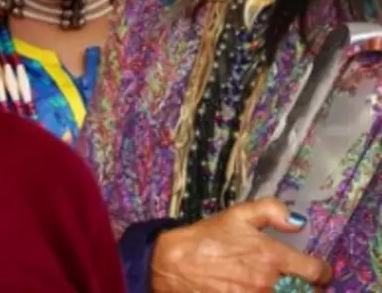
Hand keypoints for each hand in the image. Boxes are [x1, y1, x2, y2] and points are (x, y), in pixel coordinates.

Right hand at [149, 198, 332, 291]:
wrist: (173, 264)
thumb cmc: (206, 238)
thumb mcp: (237, 215)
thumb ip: (271, 210)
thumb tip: (299, 221)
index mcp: (273, 256)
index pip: (317, 272)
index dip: (321, 271)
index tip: (315, 270)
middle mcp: (270, 282)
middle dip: (306, 287)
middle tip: (298, 281)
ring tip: (278, 287)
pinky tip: (259, 291)